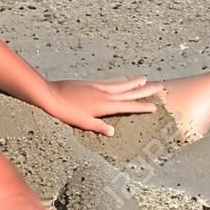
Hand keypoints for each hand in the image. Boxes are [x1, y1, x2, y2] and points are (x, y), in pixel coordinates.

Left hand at [43, 76, 166, 135]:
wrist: (50, 96)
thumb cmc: (65, 112)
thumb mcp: (82, 123)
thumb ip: (98, 127)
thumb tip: (113, 132)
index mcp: (104, 106)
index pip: (128, 106)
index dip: (142, 106)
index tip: (155, 106)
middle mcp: (104, 94)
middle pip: (129, 91)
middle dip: (145, 89)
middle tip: (160, 85)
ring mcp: (97, 87)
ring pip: (120, 84)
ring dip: (133, 81)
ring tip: (145, 78)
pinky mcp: (90, 83)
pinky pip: (109, 81)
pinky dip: (118, 80)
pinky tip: (121, 79)